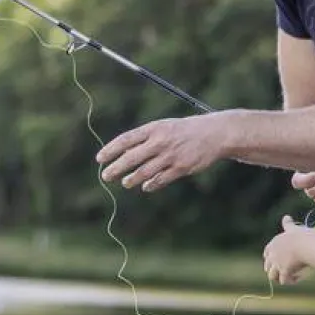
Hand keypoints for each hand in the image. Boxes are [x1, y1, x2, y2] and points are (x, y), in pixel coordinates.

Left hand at [94, 113, 230, 191]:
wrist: (214, 133)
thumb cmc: (184, 131)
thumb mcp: (163, 127)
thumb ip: (145, 138)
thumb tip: (123, 152)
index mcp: (154, 128)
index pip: (126, 139)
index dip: (111, 149)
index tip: (100, 158)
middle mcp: (160, 141)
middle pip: (132, 157)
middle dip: (116, 168)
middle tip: (106, 176)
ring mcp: (170, 155)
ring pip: (144, 171)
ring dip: (132, 179)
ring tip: (125, 183)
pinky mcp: (181, 168)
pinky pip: (161, 179)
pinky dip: (151, 184)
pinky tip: (145, 187)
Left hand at [262, 215, 310, 284]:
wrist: (309, 244)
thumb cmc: (304, 235)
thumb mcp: (294, 228)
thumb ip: (288, 224)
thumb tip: (286, 216)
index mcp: (274, 243)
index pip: (267, 253)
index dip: (271, 258)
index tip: (279, 261)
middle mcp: (273, 254)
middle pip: (268, 267)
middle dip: (275, 270)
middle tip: (287, 271)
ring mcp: (277, 264)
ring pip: (272, 276)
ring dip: (281, 277)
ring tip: (291, 276)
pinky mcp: (284, 271)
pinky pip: (284, 281)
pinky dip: (290, 281)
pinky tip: (298, 278)